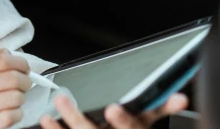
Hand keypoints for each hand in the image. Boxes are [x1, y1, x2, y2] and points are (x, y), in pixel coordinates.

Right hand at [0, 49, 31, 128]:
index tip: (24, 67)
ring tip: (15, 97)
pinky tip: (11, 110)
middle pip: (12, 79)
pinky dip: (17, 113)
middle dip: (26, 80)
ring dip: (21, 97)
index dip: (20, 63)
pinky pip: (10, 117)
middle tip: (26, 82)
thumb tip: (10, 55)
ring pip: (14, 98)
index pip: (1, 61)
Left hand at [40, 93, 188, 128]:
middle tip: (63, 100)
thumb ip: (161, 109)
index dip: (124, 120)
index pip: (132, 126)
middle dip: (78, 119)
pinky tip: (47, 121)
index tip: (113, 109)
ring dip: (63, 126)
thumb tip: (180, 99)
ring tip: (50, 112)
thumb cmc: (132, 128)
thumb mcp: (147, 120)